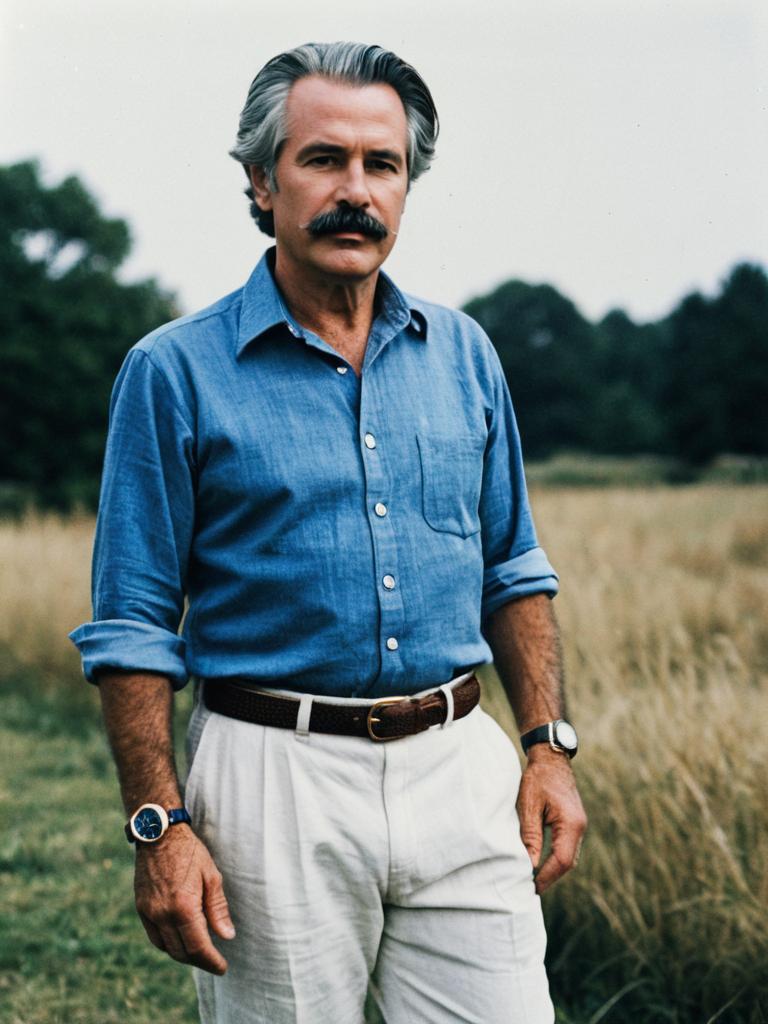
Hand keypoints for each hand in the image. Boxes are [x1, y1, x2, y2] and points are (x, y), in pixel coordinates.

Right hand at [134, 826, 235, 973]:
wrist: (159, 834)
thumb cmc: (190, 852)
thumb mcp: (211, 876)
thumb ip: (217, 909)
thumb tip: (226, 936)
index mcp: (183, 906)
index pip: (198, 947)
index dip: (211, 961)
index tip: (222, 967)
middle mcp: (163, 914)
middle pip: (181, 952)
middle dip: (199, 961)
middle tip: (214, 962)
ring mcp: (149, 912)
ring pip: (166, 948)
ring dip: (183, 955)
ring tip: (200, 952)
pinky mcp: (141, 908)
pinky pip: (154, 937)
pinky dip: (168, 944)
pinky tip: (180, 939)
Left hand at [516, 746, 586, 893]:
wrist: (551, 757)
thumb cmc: (538, 778)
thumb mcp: (529, 806)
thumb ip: (530, 836)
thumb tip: (530, 864)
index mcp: (571, 823)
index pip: (561, 860)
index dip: (546, 876)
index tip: (530, 887)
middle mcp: (579, 827)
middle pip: (567, 863)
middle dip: (549, 877)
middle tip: (530, 890)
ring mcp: (578, 825)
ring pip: (568, 857)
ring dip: (553, 870)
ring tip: (533, 881)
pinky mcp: (573, 822)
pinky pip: (566, 847)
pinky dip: (555, 858)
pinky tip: (541, 864)